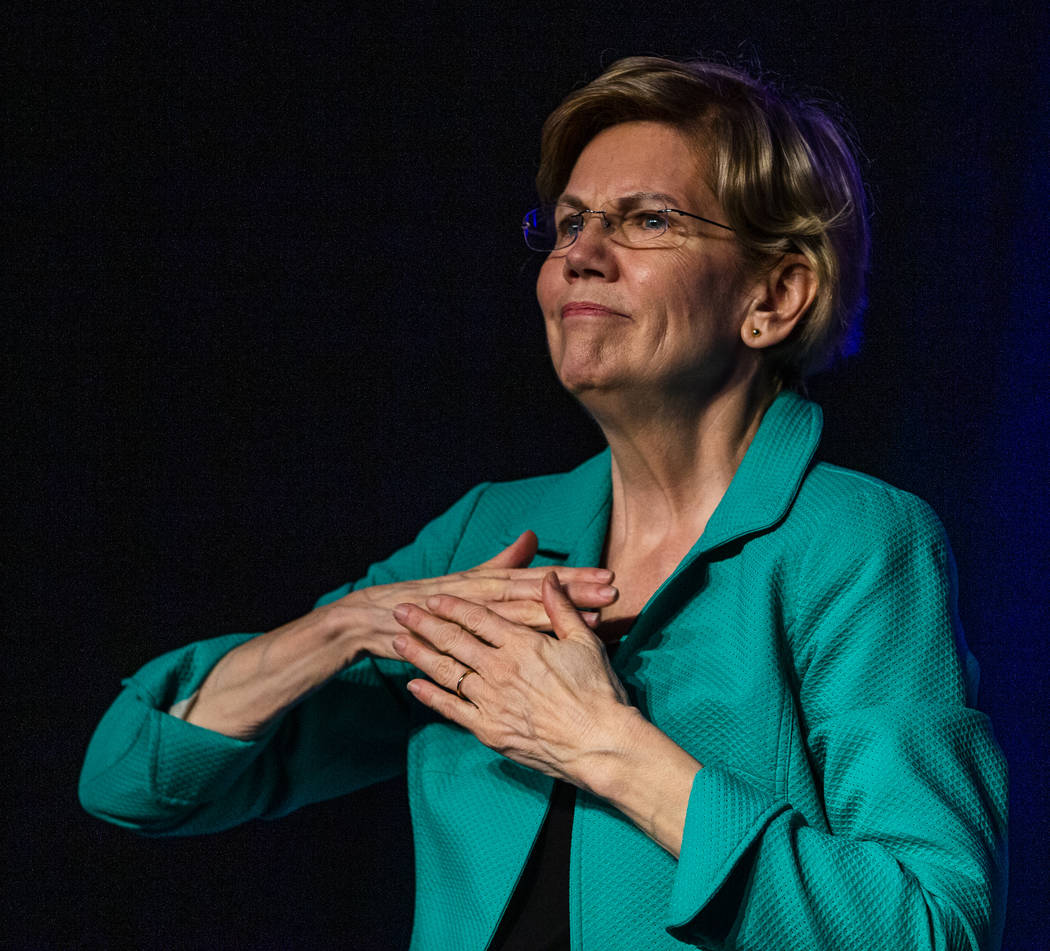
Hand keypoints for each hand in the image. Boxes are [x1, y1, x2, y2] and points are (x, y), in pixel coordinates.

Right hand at [348, 530, 618, 659]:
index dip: (573, 577)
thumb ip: (503, 561)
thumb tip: (532, 537)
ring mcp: (471, 623)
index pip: (538, 578)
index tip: (608, 575)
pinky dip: (521, 651)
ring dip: (558, 618)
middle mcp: (482, 598)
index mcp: (486, 582)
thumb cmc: (424, 597)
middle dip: (576, 594)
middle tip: (613, 591)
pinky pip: (496, 651)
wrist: (373, 619)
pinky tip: (549, 655)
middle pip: (537, 595)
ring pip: (522, 618)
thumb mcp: (467, 577)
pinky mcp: (460, 648)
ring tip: (595, 618)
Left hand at [393, 572, 702, 856]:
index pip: (478, 618)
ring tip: (397, 642)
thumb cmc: (598, 691)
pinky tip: (414, 686)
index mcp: (521, 644)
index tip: (433, 598)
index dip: (453, 606)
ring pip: (445, 672)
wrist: (600, 745)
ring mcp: (490, 701)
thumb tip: (548, 578)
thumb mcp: (583, 641)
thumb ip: (559, 607)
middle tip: (399, 611)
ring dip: (419, 655)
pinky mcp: (489, 730)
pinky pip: (451, 710)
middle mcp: (499, 669)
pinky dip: (430, 697)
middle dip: (424, 623)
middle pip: (453, 641)